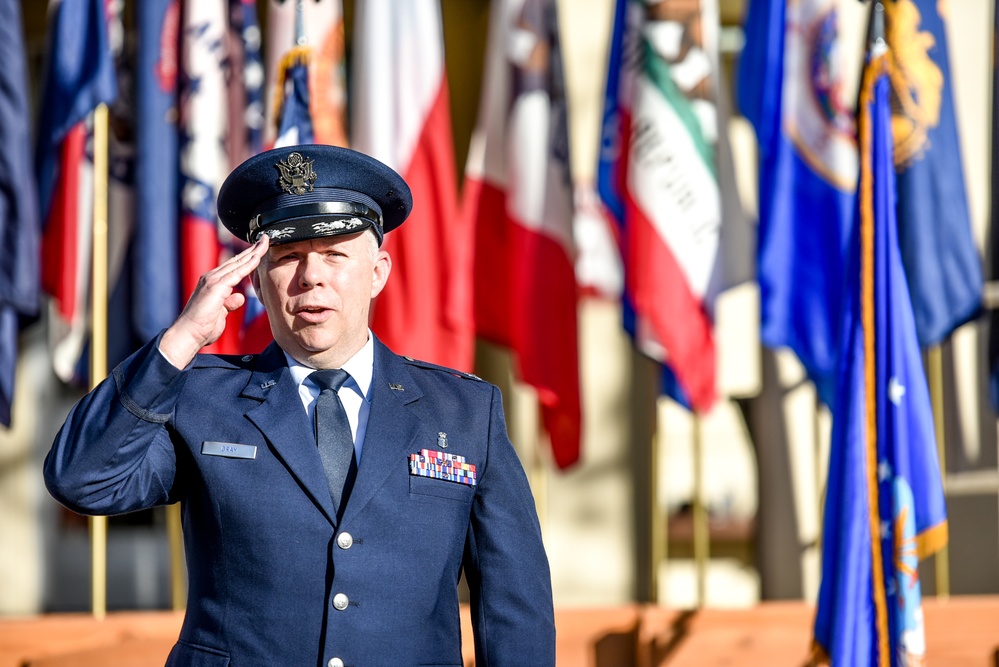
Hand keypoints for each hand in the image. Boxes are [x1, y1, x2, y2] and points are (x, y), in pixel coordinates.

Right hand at [159, 234, 269, 367]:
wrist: (188, 333)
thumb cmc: (202, 327)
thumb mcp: (221, 313)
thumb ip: (229, 303)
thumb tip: (240, 297)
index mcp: (213, 283)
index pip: (234, 266)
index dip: (247, 257)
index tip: (259, 250)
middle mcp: (212, 277)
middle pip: (237, 260)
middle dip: (252, 249)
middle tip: (266, 239)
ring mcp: (213, 280)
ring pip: (238, 262)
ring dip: (253, 252)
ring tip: (265, 242)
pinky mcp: (216, 286)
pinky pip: (237, 272)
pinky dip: (249, 264)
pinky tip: (258, 257)